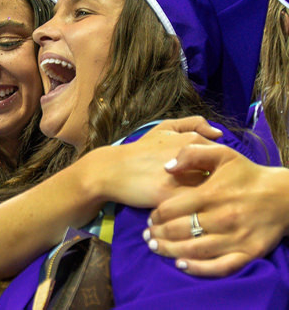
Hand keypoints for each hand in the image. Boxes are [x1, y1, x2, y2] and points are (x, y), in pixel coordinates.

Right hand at [98, 116, 222, 207]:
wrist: (111, 170)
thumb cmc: (140, 150)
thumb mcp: (164, 128)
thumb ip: (193, 123)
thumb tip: (219, 133)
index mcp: (192, 141)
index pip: (222, 158)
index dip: (219, 169)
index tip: (210, 176)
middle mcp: (190, 158)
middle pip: (220, 176)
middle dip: (219, 184)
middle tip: (209, 192)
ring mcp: (182, 179)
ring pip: (210, 192)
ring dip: (210, 198)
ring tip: (202, 203)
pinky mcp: (171, 197)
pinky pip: (193, 206)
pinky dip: (196, 209)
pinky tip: (190, 211)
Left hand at [145, 143, 288, 276]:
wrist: (283, 195)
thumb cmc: (247, 174)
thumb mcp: (222, 153)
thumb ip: (192, 154)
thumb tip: (166, 167)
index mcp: (211, 194)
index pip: (171, 209)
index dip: (155, 215)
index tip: (150, 218)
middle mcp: (221, 217)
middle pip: (178, 231)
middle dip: (157, 234)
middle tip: (147, 236)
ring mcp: (235, 237)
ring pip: (193, 250)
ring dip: (169, 251)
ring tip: (156, 248)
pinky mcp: (248, 253)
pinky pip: (219, 267)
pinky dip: (198, 269)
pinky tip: (182, 265)